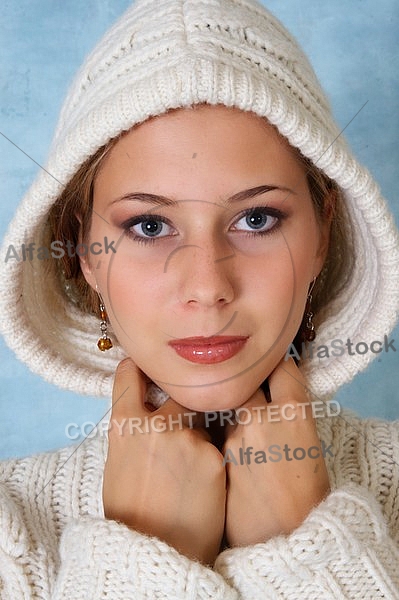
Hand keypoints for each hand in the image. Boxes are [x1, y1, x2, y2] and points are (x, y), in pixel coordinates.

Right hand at [103, 358, 225, 564]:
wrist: (157, 556)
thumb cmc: (130, 513)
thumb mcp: (118, 464)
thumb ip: (133, 431)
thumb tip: (145, 410)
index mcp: (124, 426)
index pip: (130, 375)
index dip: (140, 368)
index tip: (148, 368)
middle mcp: (156, 425)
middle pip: (176, 394)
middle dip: (180, 405)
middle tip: (180, 428)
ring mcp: (188, 440)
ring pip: (200, 421)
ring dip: (198, 434)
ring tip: (188, 472)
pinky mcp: (215, 458)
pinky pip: (215, 444)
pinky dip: (211, 457)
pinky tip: (202, 483)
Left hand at [224, 357, 329, 546]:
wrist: (287, 542)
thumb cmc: (308, 498)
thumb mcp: (309, 447)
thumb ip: (286, 416)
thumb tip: (271, 398)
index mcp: (293, 412)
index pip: (280, 367)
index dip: (275, 367)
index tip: (270, 370)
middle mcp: (260, 417)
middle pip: (245, 382)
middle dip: (245, 384)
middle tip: (246, 394)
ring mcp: (234, 436)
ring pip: (226, 406)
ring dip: (228, 411)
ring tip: (238, 430)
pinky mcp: (215, 456)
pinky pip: (214, 432)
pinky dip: (216, 434)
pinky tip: (221, 450)